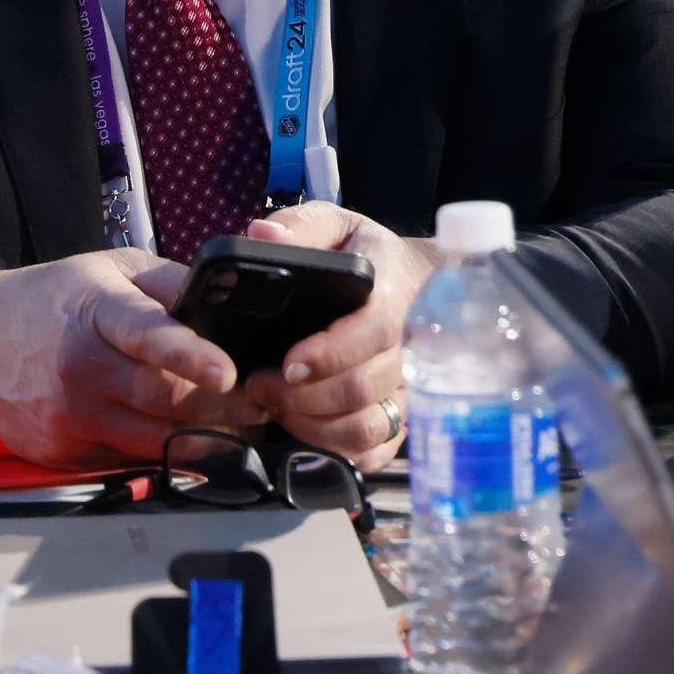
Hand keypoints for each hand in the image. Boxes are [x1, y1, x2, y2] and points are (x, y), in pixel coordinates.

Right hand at [0, 252, 267, 466]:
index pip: (146, 334)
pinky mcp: (65, 454)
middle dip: (227, 408)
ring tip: (239, 426)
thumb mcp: (105, 270)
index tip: (227, 371)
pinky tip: (180, 435)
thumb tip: (226, 302)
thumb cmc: (44, 301)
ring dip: (209, 438)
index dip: (190, 354)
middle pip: (167, 400)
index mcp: (94, 313)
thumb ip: (167, 284)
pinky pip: (132, 461)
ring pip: (159, 442)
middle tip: (262, 403)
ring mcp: (71, 418)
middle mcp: (80, 370)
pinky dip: (164, 452)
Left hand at [240, 203, 437, 471]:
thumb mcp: (336, 225)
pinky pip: (376, 449)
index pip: (375, 330)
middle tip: (257, 383)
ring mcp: (409, 387)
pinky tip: (303, 427)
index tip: (288, 363)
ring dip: (313, 425)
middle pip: (364, 387)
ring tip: (273, 404)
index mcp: (394, 293)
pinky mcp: (403, 415)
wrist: (415, 283)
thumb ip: (300, 226)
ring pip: (369, 425)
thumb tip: (260, 235)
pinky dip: (336, 447)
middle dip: (303, 395)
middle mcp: (410, 346)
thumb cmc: (366, 253)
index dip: (331, 353)